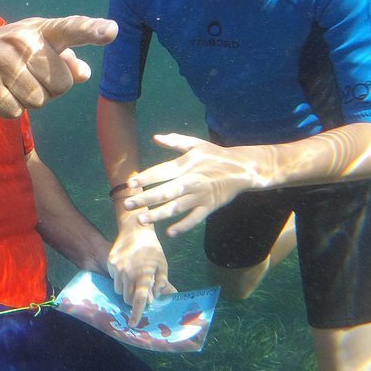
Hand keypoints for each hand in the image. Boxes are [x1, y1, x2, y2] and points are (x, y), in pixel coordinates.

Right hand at [0, 16, 116, 118]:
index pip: (71, 29)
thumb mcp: (37, 52)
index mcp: (41, 30)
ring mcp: (0, 57)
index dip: (92, 31)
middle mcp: (22, 39)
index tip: (112, 31)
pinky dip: (7, 109)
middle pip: (61, 84)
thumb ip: (65, 61)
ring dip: (26, 101)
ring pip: (38, 101)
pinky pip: (14, 110)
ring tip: (8, 85)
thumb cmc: (7, 58)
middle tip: (24, 78)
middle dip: (47, 90)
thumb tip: (83, 72)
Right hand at [108, 222, 175, 324]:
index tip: (133, 324)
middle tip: (141, 293)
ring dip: (126, 290)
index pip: (140, 299)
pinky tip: (127, 269)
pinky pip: (113, 279)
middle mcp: (128, 274)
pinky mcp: (111, 263)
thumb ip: (161, 284)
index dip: (137, 313)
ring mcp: (118, 268)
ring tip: (133, 278)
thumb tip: (158, 299)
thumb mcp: (162, 265)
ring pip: (118, 290)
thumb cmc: (152, 249)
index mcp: (144, 275)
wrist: (135, 230)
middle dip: (133, 300)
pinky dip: (120, 280)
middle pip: (127, 298)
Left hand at [121, 134, 266, 236]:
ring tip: (141, 220)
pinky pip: (195, 218)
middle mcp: (192, 180)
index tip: (131, 183)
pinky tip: (169, 233)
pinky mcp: (210, 206)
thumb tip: (155, 138)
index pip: (162, 172)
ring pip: (177, 207)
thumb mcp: (197, 144)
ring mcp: (201, 195)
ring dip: (159, 214)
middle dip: (146, 199)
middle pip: (166, 191)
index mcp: (186, 165)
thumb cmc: (215, 155)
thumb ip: (175, 141)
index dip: (146, 177)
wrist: (242, 168)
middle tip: (128, 204)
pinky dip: (184, 226)